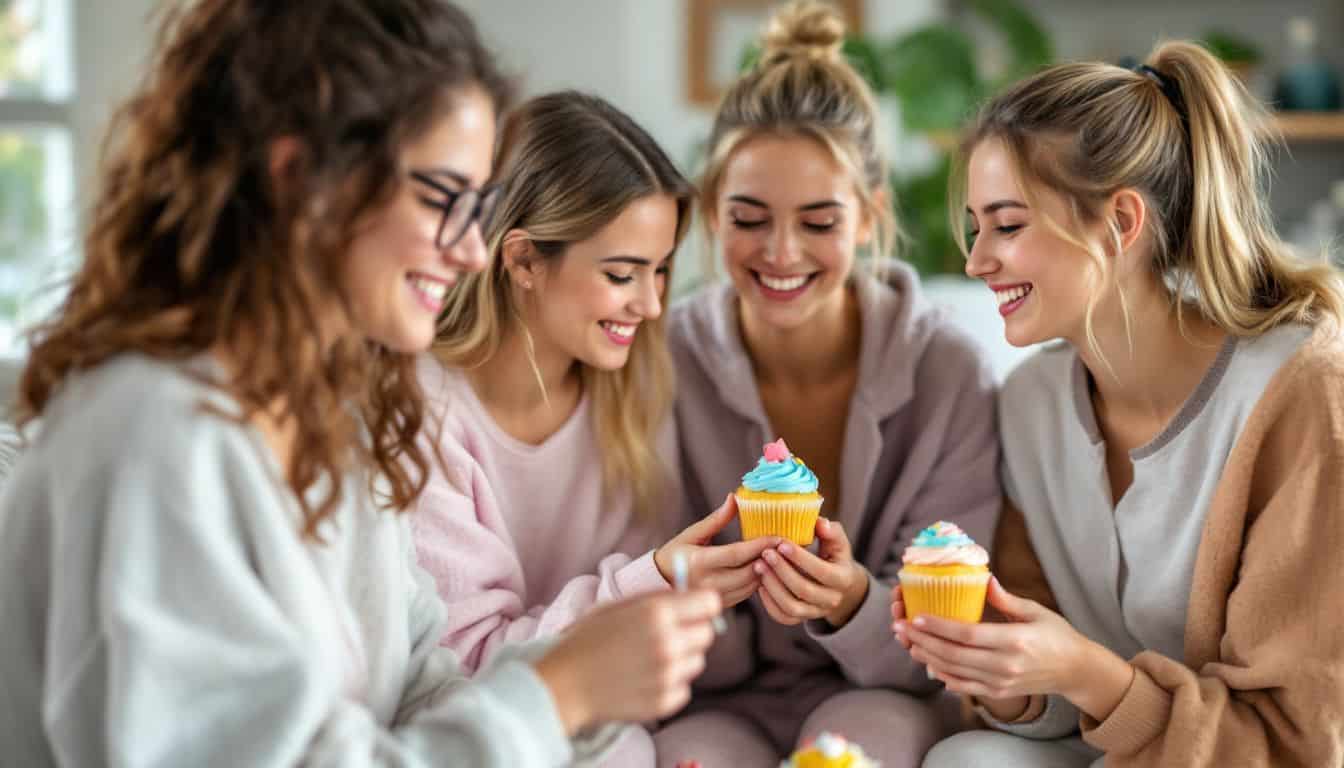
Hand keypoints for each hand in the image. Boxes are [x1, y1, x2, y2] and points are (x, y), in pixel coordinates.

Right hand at [535, 589, 721, 733]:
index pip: (710, 603)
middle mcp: (668, 643)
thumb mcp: (617, 607)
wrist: (564, 685)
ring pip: (697, 661)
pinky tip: (643, 679)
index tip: (691, 610)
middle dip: (692, 631)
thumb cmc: (587, 641)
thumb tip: (690, 596)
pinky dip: (669, 684)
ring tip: (648, 659)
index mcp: (657, 613)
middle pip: (707, 633)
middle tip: (666, 635)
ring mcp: (668, 675)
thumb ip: (656, 599)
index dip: (701, 605)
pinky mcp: (665, 702)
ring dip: (681, 659)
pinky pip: (684, 687)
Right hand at [655, 494, 778, 607]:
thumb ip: (716, 519)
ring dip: (766, 571)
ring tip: (777, 556)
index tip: (777, 536)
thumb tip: (734, 498)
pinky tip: (764, 568)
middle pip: (748, 572)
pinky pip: (746, 594)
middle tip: (783, 545)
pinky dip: (757, 581)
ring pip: (750, 586)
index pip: (737, 554)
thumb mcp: (692, 533)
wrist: (659, 581)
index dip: (760, 545)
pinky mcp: (721, 605)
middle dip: (768, 559)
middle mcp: (707, 583)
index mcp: (699, 562)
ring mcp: (714, 596)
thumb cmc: (675, 553)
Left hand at [754, 517, 868, 627]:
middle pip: (803, 590)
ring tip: (759, 566)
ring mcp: (816, 612)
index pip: (821, 571)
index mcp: (843, 579)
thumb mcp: (838, 542)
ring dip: (772, 587)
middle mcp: (831, 599)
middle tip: (766, 553)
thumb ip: (831, 531)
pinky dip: (769, 603)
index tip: (782, 543)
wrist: (839, 585)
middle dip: (782, 570)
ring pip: (791, 607)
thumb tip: (820, 523)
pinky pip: (783, 617)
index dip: (800, 558)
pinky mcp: (802, 618)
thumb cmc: (835, 556)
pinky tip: (760, 584)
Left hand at [893, 576, 1130, 719]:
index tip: (916, 615)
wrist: (1076, 671)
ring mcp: (1001, 682)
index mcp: (1015, 641)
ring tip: (907, 641)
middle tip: (900, 627)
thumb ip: (1006, 598)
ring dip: (927, 657)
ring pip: (955, 672)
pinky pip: (964, 687)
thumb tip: (984, 577)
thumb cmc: (1057, 635)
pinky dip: (943, 676)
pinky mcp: (998, 693)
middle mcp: (1006, 665)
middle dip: (923, 640)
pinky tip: (927, 662)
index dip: (939, 626)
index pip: (968, 635)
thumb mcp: (1036, 611)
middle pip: (954, 655)